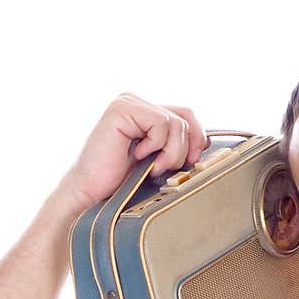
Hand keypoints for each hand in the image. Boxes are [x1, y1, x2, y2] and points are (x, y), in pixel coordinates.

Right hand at [61, 93, 211, 209]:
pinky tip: (139, 156)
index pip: (187, 115)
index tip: (190, 162)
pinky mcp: (122, 109)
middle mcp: (137, 103)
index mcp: (146, 113)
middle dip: (184, 149)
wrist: (93, 195)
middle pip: (185, 116)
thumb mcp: (160, 162)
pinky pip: (161, 123)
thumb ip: (177, 145)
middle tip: (165, 168)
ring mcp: (128, 103)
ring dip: (170, 153)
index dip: (196, 139)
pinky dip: (156, 146)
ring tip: (151, 166)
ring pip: (176, 122)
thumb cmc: (123, 184)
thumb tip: (205, 141)